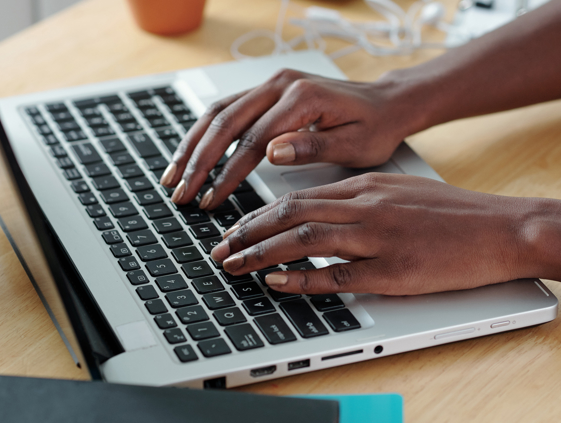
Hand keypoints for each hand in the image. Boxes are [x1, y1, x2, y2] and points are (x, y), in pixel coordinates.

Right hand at [160, 69, 413, 209]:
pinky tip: (190, 155)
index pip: (253, 140)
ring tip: (172, 177)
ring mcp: (271, 85)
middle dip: (198, 162)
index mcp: (302, 98)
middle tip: (180, 193)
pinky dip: (204, 133)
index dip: (228, 174)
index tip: (212, 199)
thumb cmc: (376, 127)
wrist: (387, 103)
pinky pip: (227, 109)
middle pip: (225, 122)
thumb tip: (271, 152)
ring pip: (218, 112)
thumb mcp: (355, 144)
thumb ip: (313, 148)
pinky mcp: (268, 91)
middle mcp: (281, 85)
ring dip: (192, 145)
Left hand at [209, 173, 531, 294]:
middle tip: (220, 249)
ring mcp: (379, 237)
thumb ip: (359, 201)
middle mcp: (366, 206)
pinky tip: (277, 281)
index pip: (298, 197)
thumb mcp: (400, 192)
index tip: (235, 229)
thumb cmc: (455, 215)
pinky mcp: (394, 269)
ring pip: (305, 238)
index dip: (258, 215)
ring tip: (234, 264)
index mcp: (366, 187)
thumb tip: (320, 216)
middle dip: (248, 232)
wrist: (504, 228)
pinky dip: (302, 277)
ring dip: (262, 252)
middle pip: (291, 213)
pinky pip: (337, 274)